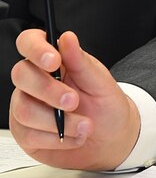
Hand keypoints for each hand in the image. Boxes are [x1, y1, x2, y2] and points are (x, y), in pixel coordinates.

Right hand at [10, 29, 140, 170]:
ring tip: (84, 125)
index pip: (30, 43)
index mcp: (54, 62)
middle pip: (21, 75)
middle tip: (74, 101)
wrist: (111, 139)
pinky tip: (73, 136)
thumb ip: (81, 61)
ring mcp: (27, 107)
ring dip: (59, 121)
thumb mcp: (100, 82)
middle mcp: (35, 82)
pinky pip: (29, 135)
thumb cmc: (106, 106)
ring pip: (24, 110)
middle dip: (49, 90)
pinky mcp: (25, 133)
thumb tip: (67, 38)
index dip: (35, 48)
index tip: (54, 61)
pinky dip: (58, 138)